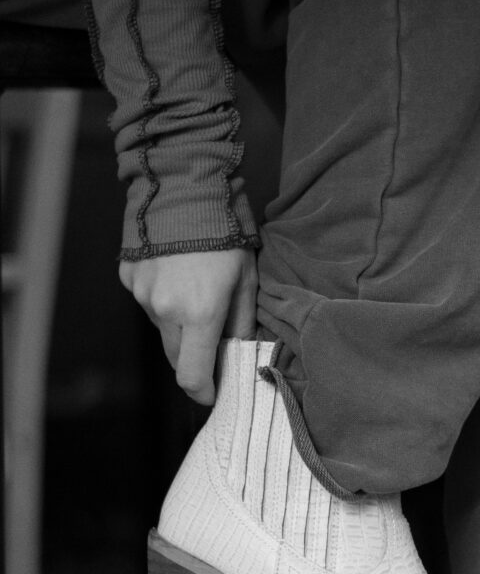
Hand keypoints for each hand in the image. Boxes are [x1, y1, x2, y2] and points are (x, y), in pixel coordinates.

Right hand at [119, 249, 257, 404]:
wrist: (183, 190)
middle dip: (195, 360)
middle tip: (214, 346)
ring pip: (162, 328)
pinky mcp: (129, 278)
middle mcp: (165, 311)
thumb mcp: (247, 279)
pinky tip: (178, 276)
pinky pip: (147, 302)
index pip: (193, 375)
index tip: (213, 393)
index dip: (203, 391)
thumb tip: (239, 349)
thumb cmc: (225, 235)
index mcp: (200, 315)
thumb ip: (242, 321)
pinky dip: (162, 300)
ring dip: (179, 326)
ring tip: (198, 296)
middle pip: (176, 356)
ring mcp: (142, 294)